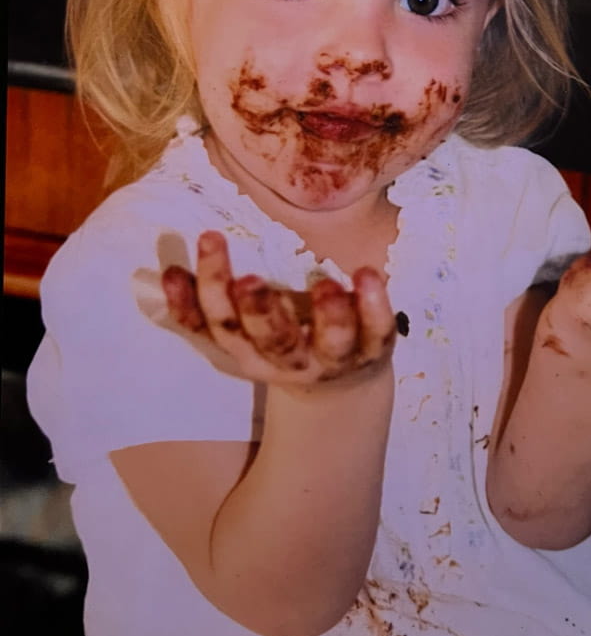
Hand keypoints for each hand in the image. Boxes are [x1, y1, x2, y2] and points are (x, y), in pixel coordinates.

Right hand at [161, 231, 396, 386]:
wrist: (341, 389)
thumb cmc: (281, 339)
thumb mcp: (240, 330)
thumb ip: (207, 304)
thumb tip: (168, 274)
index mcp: (248, 351)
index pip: (219, 325)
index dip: (202, 299)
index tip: (202, 246)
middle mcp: (288, 361)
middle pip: (270, 340)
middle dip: (259, 312)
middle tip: (250, 279)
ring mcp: (333, 359)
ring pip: (330, 344)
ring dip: (328, 317)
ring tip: (324, 285)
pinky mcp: (373, 351)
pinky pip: (377, 332)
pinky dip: (376, 306)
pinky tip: (370, 274)